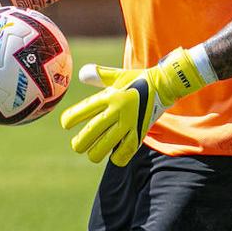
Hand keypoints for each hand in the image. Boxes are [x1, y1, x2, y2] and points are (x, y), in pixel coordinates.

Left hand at [59, 48, 207, 165]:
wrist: (164, 85)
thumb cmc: (137, 80)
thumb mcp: (117, 76)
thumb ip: (99, 75)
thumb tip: (82, 73)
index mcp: (109, 96)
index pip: (82, 111)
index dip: (70, 120)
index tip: (67, 124)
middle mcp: (117, 110)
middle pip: (90, 133)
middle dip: (79, 143)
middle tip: (77, 145)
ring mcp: (129, 123)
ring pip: (104, 147)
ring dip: (95, 153)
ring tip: (93, 153)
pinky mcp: (139, 133)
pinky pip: (124, 153)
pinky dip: (116, 157)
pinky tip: (113, 154)